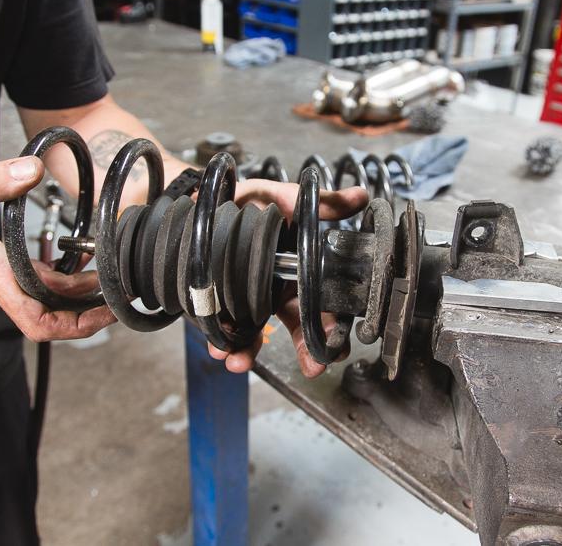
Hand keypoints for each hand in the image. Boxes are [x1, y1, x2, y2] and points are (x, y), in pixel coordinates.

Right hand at [0, 157, 114, 341]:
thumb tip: (32, 170)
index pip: (39, 321)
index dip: (77, 325)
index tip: (107, 313)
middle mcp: (0, 283)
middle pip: (53, 313)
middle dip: (91, 310)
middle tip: (124, 293)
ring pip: (47, 297)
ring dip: (79, 294)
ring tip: (111, 278)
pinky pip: (36, 280)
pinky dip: (61, 277)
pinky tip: (79, 260)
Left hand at [206, 178, 368, 376]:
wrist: (201, 200)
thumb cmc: (247, 201)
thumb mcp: (283, 198)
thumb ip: (321, 203)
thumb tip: (361, 196)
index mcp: (297, 272)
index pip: (322, 304)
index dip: (332, 327)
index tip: (336, 345)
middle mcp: (275, 292)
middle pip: (297, 328)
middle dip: (307, 352)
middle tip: (313, 366)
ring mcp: (247, 301)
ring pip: (256, 335)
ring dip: (251, 353)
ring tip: (242, 362)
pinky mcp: (219, 304)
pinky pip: (222, 330)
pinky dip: (221, 344)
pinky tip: (219, 350)